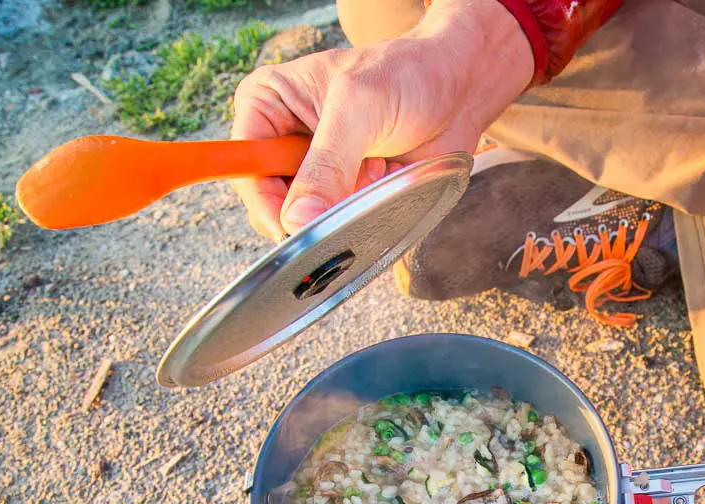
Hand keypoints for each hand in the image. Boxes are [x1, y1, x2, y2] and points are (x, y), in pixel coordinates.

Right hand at [230, 0, 532, 240]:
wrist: (460, 90)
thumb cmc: (408, 75)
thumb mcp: (360, 107)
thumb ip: (327, 164)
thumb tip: (298, 219)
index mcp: (267, 105)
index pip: (245, 168)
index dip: (266, 203)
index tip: (296, 226)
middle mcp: (284, 140)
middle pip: (275, 203)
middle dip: (316, 206)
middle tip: (354, 182)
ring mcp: (317, 170)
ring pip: (312, 219)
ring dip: (347, 205)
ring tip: (375, 166)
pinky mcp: (346, 191)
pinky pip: (342, 224)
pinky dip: (366, 212)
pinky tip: (384, 177)